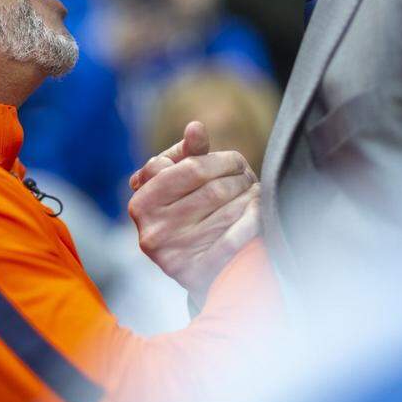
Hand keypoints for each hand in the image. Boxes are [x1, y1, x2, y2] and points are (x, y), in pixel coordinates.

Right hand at [127, 122, 262, 304]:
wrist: (193, 269)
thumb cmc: (185, 213)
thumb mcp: (178, 182)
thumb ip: (188, 154)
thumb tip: (196, 127)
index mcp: (142, 202)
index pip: (191, 168)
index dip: (221, 160)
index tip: (237, 161)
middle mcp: (152, 229)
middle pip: (212, 190)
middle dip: (239, 179)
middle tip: (251, 177)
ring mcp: (171, 254)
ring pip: (226, 213)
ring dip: (250, 199)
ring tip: (257, 193)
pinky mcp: (193, 274)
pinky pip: (231, 242)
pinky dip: (250, 224)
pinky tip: (259, 214)